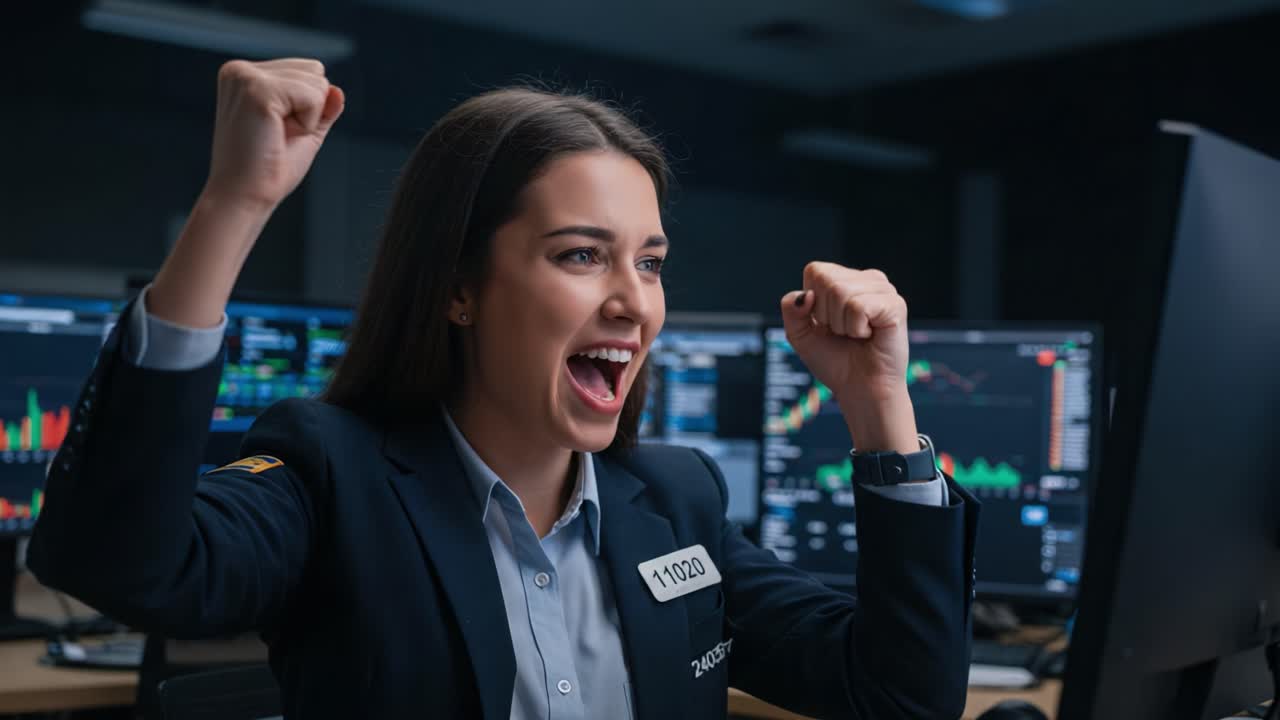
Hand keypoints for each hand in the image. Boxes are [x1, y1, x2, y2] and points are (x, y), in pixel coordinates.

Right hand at [203, 58, 344, 211]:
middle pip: (315, 70)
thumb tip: (338, 90)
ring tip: (276, 136)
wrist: (244, 196)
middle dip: (311, 109)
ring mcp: (246, 77)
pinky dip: (307, 123)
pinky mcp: (257, 90)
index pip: (308, 70)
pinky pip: (314, 96)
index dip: (308, 107)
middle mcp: (241, 69)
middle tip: (278, 135)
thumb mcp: (304, 131)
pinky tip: (278, 135)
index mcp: (246, 75)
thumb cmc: (269, 169)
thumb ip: (322, 108)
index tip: (278, 131)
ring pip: (317, 82)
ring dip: (308, 117)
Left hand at [779, 262, 917, 452]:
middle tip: (844, 333)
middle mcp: (867, 279)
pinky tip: (868, 336)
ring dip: (841, 324)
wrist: (859, 389)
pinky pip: (858, 306)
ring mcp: (884, 290)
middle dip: (826, 315)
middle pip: (826, 280)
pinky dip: (855, 328)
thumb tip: (807, 295)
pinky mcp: (895, 305)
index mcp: (846, 280)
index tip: (826, 324)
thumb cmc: (834, 361)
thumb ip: (791, 308)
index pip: (815, 271)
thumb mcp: (800, 333)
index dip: (812, 303)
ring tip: (857, 335)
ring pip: (841, 292)